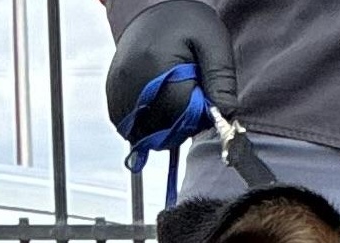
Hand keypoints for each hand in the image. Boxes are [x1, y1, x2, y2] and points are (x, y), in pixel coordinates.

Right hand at [106, 0, 236, 137]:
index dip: (200, 114)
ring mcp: (119, 90)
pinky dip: (146, 123)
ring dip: (164, 126)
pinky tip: (156, 103)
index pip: (186, 119)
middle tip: (188, 92)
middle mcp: (133, 82)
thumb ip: (221, 79)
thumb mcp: (213, 42)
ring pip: (146, 133)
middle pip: (165, 130)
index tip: (202, 93)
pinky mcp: (112, 93)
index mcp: (159, 68)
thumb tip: (226, 115)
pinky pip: (128, 126)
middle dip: (183, 122)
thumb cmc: (183, 21)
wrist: (149, 4)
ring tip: (172, 95)